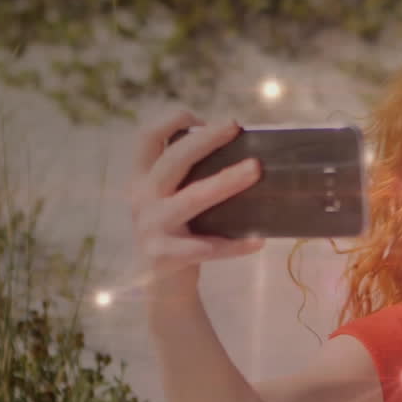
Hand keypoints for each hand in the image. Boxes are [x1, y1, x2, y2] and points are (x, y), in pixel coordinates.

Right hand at [128, 112, 264, 299]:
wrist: (162, 284)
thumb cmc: (180, 230)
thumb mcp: (174, 198)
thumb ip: (192, 176)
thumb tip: (242, 149)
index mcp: (142, 179)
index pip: (146, 137)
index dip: (171, 120)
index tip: (201, 118)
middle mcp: (142, 199)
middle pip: (173, 161)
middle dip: (205, 140)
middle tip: (235, 126)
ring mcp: (151, 227)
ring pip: (192, 199)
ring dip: (225, 182)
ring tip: (256, 169)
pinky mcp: (165, 255)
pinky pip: (206, 247)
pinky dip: (234, 244)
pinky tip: (258, 240)